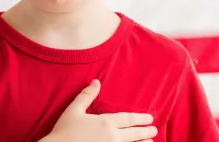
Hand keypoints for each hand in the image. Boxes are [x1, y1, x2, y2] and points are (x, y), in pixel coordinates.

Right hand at [41, 79, 157, 141]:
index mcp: (105, 122)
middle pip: (133, 133)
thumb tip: (96, 81)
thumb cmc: (64, 131)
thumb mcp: (74, 110)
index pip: (127, 119)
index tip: (150, 119)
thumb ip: (86, 96)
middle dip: (145, 131)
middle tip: (154, 130)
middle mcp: (112, 136)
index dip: (140, 119)